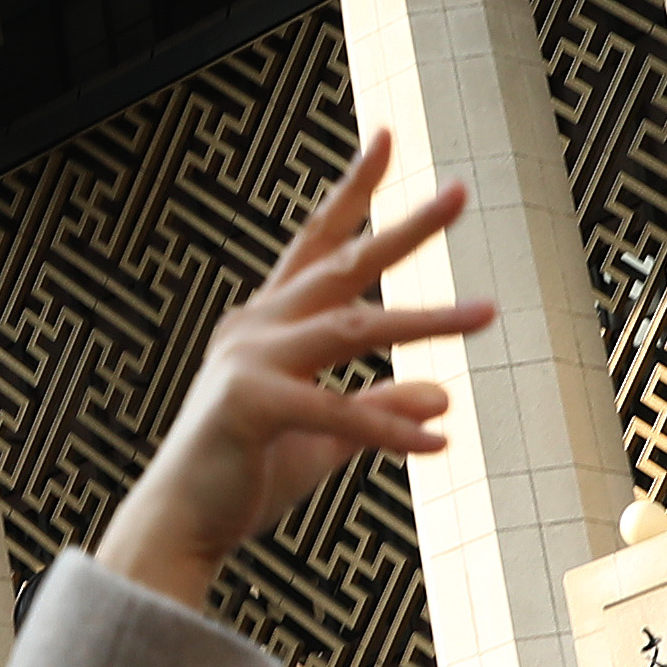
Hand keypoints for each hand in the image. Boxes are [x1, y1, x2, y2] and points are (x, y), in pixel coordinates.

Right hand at [89, 134, 493, 610]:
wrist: (177, 528)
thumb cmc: (243, 479)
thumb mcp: (325, 438)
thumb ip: (377, 409)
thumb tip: (441, 394)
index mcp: (264, 324)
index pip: (314, 243)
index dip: (351, 191)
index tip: (385, 138)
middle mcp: (254, 327)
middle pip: (342, 264)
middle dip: (403, 227)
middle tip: (458, 191)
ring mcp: (247, 361)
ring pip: (354, 326)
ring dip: (427, 319)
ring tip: (488, 313)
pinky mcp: (249, 405)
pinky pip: (339, 412)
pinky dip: (391, 427)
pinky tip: (440, 443)